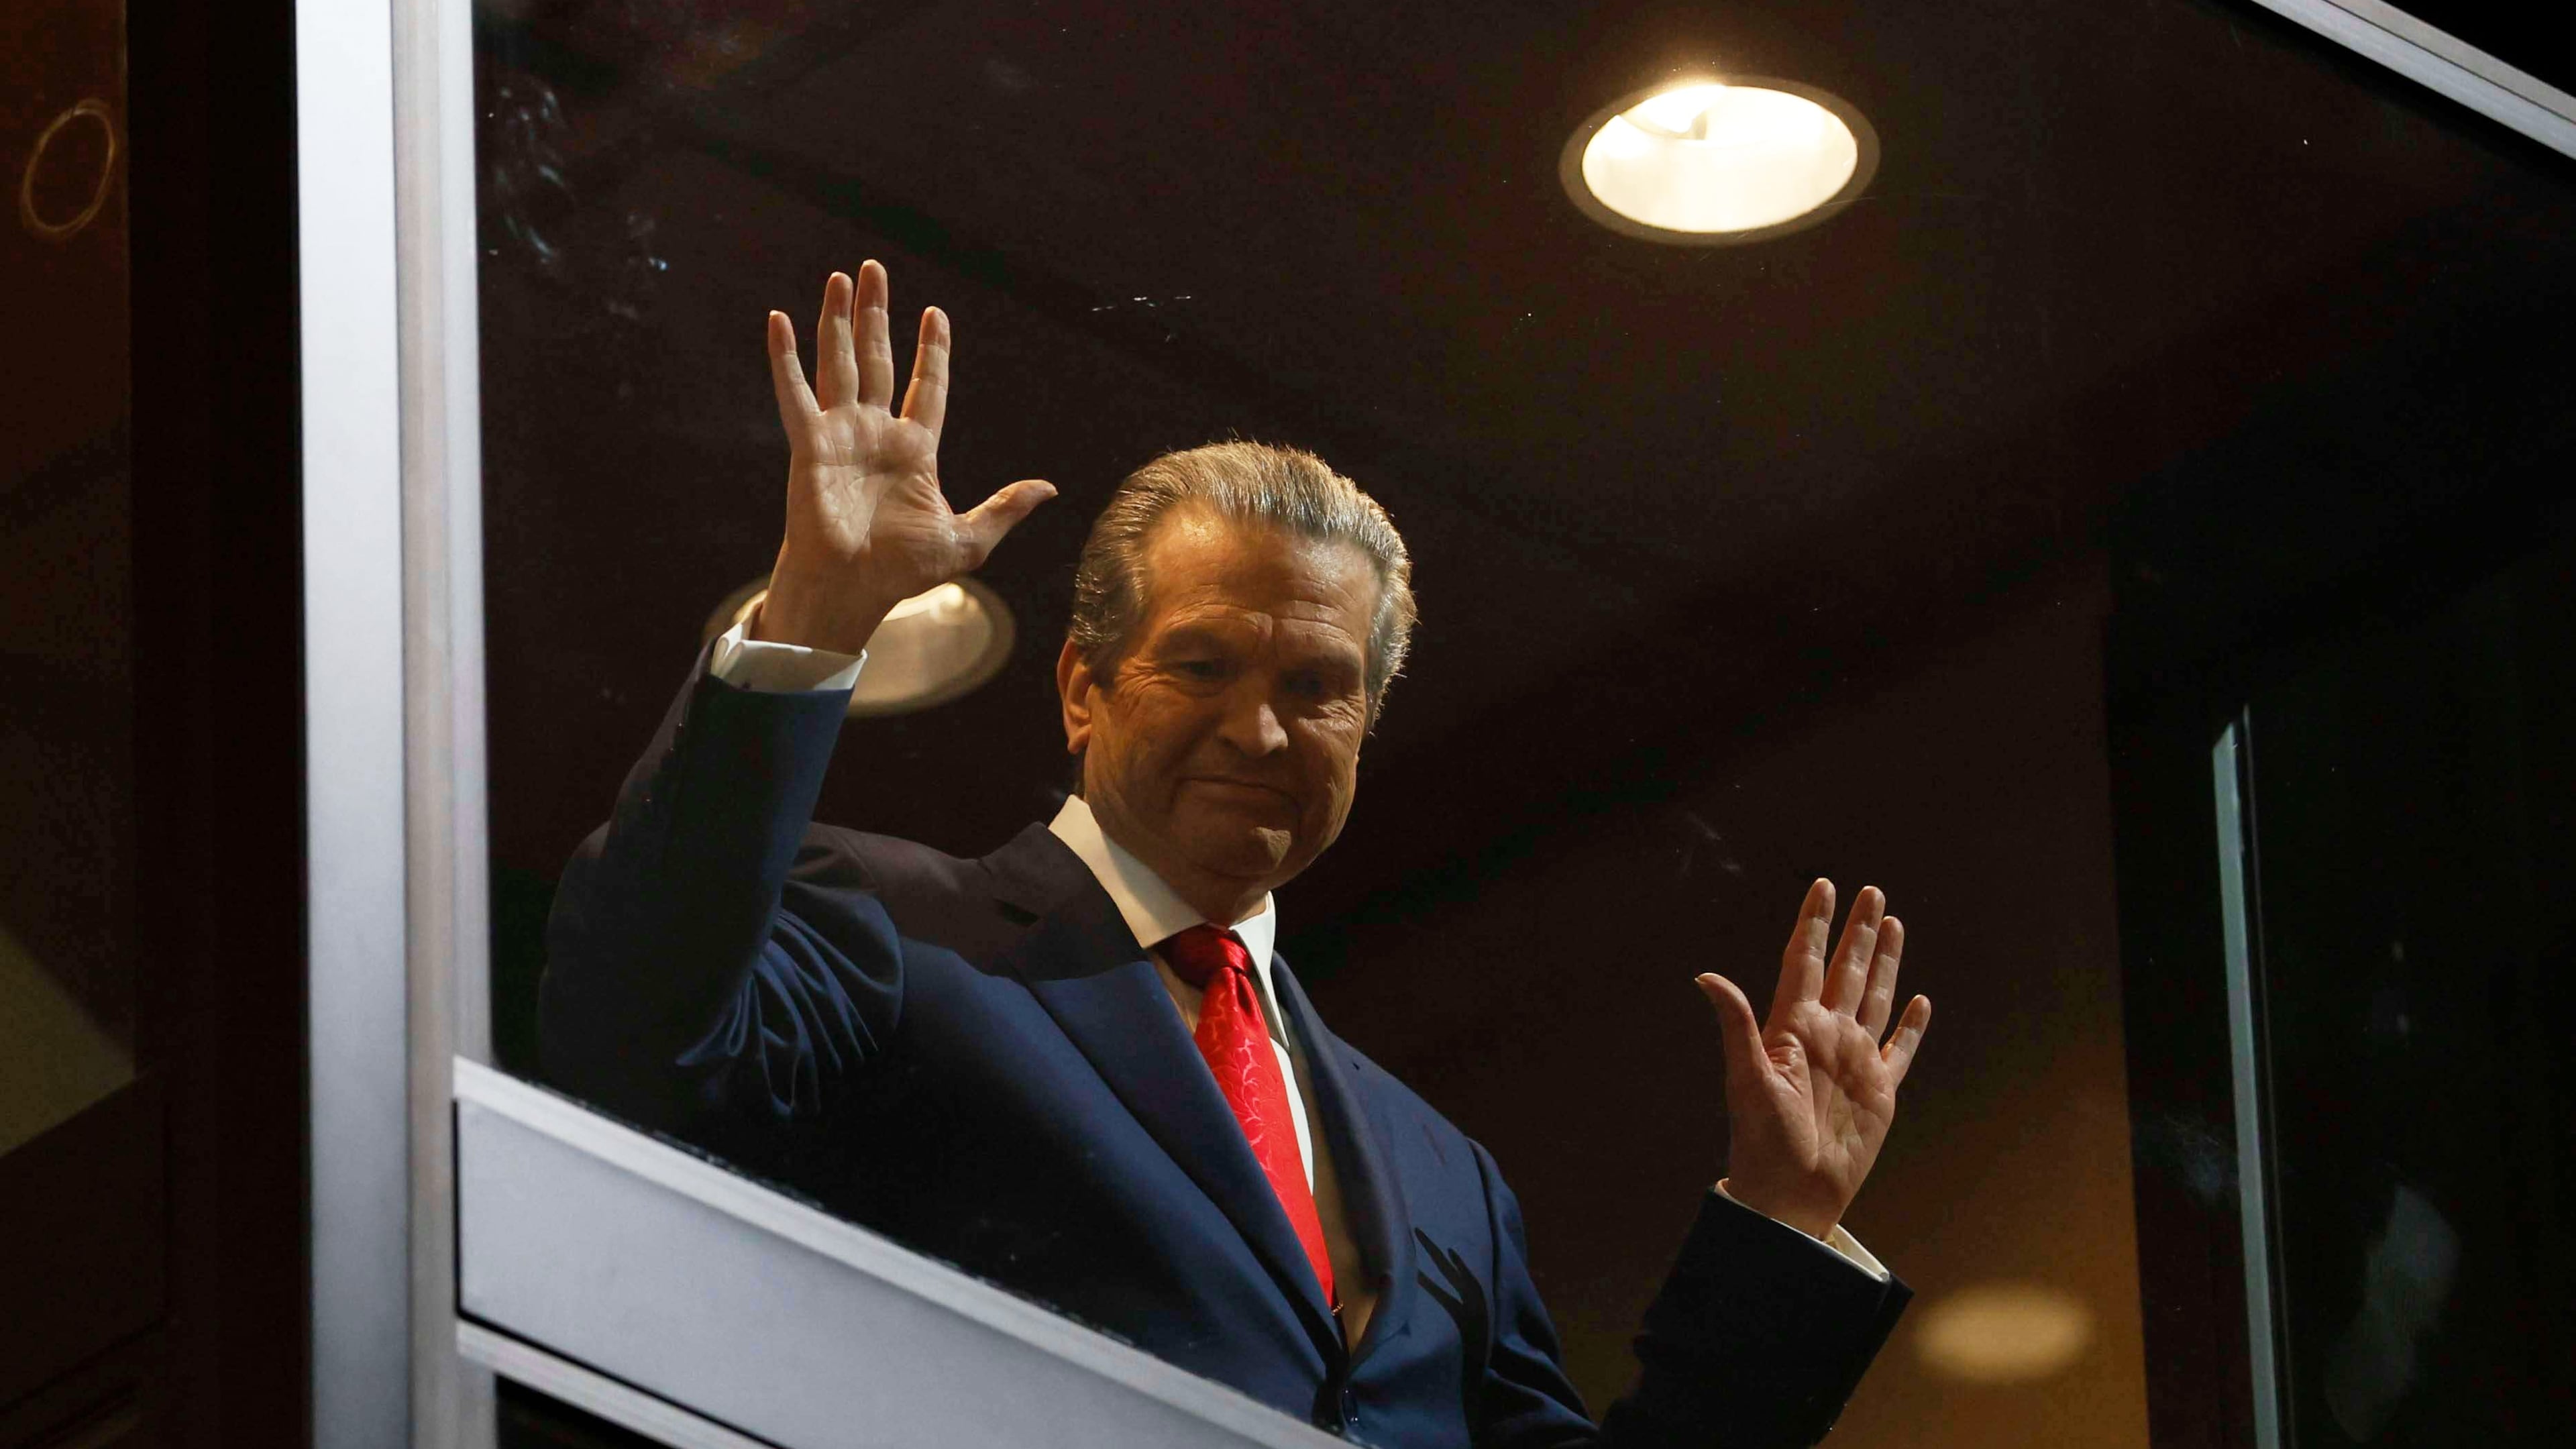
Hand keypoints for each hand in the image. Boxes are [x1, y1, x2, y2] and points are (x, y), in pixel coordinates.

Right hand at [755, 262, 1054, 654]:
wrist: (854, 591)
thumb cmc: (903, 573)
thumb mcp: (968, 539)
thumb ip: (1005, 508)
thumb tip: (1050, 487)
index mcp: (915, 450)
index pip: (926, 385)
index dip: (931, 350)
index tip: (935, 313)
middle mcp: (875, 433)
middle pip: (877, 358)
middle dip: (877, 314)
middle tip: (875, 268)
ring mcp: (841, 435)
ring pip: (839, 362)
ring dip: (839, 319)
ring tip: (842, 277)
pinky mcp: (809, 445)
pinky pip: (795, 392)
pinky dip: (785, 357)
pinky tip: (779, 319)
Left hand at [1697, 880, 1930, 1238]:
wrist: (1790, 1195)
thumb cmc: (1761, 1141)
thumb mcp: (1747, 1080)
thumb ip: (1736, 1026)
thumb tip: (1705, 977)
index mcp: (1794, 1028)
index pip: (1806, 962)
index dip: (1815, 924)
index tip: (1824, 886)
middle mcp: (1827, 1036)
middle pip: (1847, 970)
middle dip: (1859, 931)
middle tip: (1872, 892)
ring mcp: (1855, 1061)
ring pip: (1876, 998)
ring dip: (1886, 962)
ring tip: (1894, 925)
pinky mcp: (1879, 1091)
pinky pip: (1900, 1049)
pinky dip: (1912, 1026)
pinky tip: (1920, 1000)